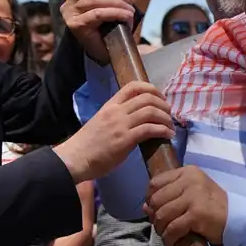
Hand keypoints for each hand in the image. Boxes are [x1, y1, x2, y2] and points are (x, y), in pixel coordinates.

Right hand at [54, 81, 174, 182]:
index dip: (151, 89)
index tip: (160, 98)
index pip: (133, 86)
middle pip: (147, 98)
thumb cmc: (88, 144)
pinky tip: (168, 135)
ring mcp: (120, 124)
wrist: (75, 159)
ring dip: (166, 118)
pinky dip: (163, 130)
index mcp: (110, 105)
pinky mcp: (125, 139)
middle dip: (163, 105)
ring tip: (170, 127)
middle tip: (170, 115)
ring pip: (151, 111)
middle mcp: (116, 111)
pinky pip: (150, 129)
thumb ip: (119, 118)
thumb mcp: (102, 122)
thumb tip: (138, 120)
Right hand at [61, 0, 134, 63]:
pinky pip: (97, 14)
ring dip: (117, 4)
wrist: (109, 52)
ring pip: (94, 0)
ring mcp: (70, 14)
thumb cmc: (112, 27)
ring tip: (130, 11)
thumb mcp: (119, 4)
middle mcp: (69, 3)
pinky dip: (115, 13)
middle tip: (129, 3)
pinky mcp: (76, 25)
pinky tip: (127, 16)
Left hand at [144, 166, 228, 245]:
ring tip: (166, 234)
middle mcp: (190, 181)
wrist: (237, 219)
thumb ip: (169, 196)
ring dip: (161, 228)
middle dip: (155, 216)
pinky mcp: (197, 214)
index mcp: (188, 172)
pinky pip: (173, 228)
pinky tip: (172, 241)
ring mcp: (194, 197)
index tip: (156, 209)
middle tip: (161, 225)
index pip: (155, 182)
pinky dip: (169, 237)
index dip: (150, 198)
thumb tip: (145, 207)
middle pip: (156, 199)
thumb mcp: (192, 194)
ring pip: (162, 214)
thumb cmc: (214, 206)